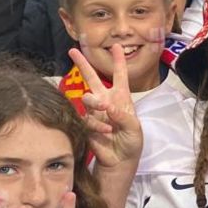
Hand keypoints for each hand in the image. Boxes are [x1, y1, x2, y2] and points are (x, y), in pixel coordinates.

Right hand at [68, 45, 142, 169]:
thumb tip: (109, 107)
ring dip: (95, 103)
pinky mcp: (86, 124)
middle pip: (92, 78)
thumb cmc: (131, 142)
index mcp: (121, 98)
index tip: (117, 46)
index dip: (118, 61)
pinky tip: (106, 132)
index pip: (119, 76)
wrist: (120, 161)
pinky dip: (97, 125)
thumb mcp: (135, 129)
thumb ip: (123, 116)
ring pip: (87, 98)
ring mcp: (94, 112)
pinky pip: (86, 119)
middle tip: (73, 50)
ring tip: (105, 112)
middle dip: (83, 64)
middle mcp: (105, 101)